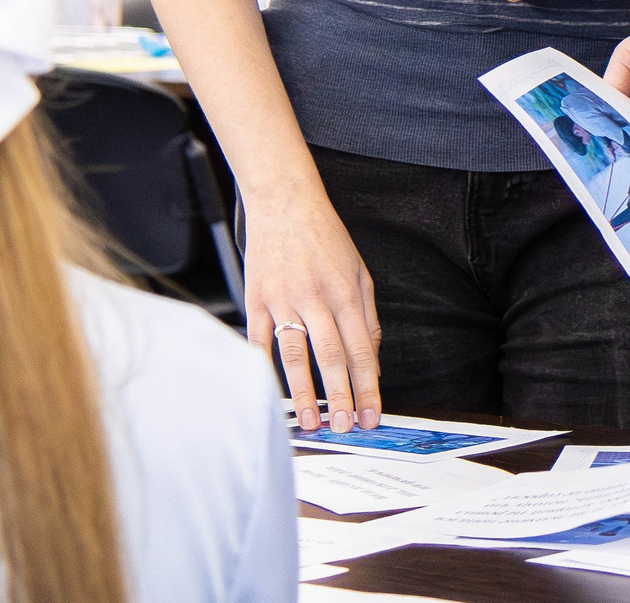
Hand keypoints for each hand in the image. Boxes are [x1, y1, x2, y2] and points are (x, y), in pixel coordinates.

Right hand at [243, 191, 382, 435]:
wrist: (284, 201)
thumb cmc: (325, 237)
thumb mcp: (359, 270)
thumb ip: (368, 315)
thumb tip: (373, 358)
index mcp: (346, 292)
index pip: (361, 350)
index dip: (368, 387)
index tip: (372, 415)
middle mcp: (316, 298)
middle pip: (331, 358)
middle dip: (340, 398)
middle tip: (345, 428)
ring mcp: (283, 299)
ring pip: (294, 355)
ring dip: (303, 392)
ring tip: (310, 422)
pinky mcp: (256, 299)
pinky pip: (260, 340)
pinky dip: (264, 368)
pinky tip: (270, 393)